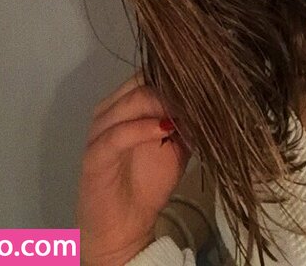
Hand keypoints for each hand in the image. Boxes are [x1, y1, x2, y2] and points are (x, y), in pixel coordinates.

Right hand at [75, 71, 191, 264]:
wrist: (122, 231)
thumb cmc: (147, 185)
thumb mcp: (176, 147)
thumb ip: (187, 122)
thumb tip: (211, 99)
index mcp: (125, 103)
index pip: (149, 74)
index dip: (176, 75)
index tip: (205, 81)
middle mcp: (109, 110)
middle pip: (141, 82)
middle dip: (171, 86)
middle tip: (200, 94)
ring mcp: (98, 131)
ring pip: (130, 102)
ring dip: (161, 103)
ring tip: (186, 111)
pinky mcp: (94, 155)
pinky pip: (118, 134)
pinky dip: (142, 129)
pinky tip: (165, 130)